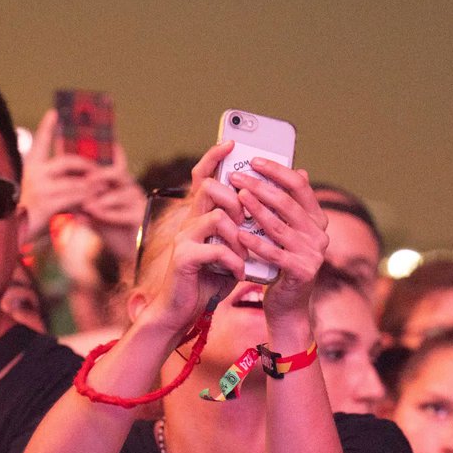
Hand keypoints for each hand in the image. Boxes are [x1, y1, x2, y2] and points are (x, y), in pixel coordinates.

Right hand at [20, 109, 100, 240]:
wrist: (13, 234)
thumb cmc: (28, 214)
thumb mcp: (39, 193)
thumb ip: (55, 183)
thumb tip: (79, 178)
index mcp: (30, 167)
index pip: (39, 142)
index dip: (48, 127)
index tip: (55, 112)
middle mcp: (34, 174)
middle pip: (66, 161)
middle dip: (86, 164)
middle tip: (100, 167)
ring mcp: (40, 188)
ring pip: (74, 181)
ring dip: (91, 184)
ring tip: (104, 184)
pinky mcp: (46, 204)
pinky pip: (73, 199)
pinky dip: (86, 200)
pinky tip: (95, 202)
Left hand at [81, 144, 146, 263]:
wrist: (128, 252)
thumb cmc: (111, 230)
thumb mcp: (93, 215)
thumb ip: (80, 206)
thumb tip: (63, 197)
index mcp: (118, 184)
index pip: (111, 163)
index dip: (102, 154)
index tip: (83, 150)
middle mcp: (130, 188)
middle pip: (118, 172)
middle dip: (100, 174)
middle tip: (85, 180)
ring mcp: (138, 202)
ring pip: (123, 192)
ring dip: (104, 198)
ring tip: (88, 205)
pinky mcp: (142, 217)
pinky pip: (126, 213)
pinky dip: (110, 214)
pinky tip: (96, 215)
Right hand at [140, 142, 247, 338]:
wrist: (183, 310)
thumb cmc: (210, 279)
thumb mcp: (231, 251)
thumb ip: (244, 230)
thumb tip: (270, 210)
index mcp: (200, 215)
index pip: (204, 176)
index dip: (215, 156)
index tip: (233, 142)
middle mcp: (188, 221)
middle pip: (210, 188)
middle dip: (235, 201)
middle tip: (246, 222)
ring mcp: (184, 238)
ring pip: (215, 217)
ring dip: (238, 236)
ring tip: (244, 255)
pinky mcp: (184, 258)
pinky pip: (214, 248)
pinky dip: (233, 260)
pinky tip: (239, 272)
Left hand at [229, 162, 328, 326]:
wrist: (287, 305)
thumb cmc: (281, 263)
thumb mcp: (287, 231)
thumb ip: (291, 206)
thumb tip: (300, 170)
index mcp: (317, 219)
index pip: (299, 186)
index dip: (277, 171)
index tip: (254, 161)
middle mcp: (320, 235)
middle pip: (286, 203)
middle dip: (259, 187)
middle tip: (236, 177)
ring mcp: (313, 254)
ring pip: (278, 226)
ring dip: (255, 209)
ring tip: (235, 197)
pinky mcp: (302, 272)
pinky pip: (274, 253)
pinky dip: (255, 243)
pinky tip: (239, 233)